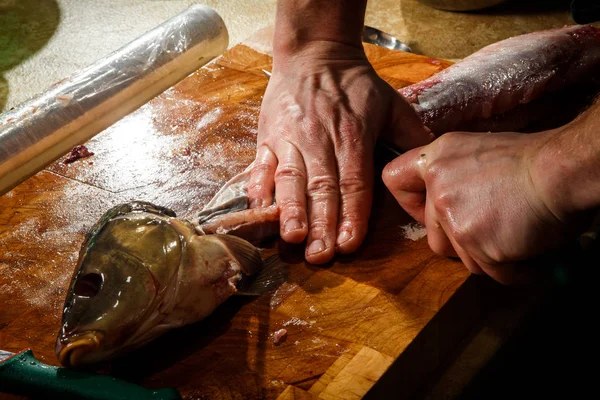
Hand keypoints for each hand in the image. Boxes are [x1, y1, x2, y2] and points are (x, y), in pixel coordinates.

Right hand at [248, 42, 430, 263]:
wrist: (314, 54)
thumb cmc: (354, 85)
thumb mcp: (391, 104)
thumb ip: (412, 135)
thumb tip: (434, 166)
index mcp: (353, 136)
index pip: (354, 183)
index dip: (352, 214)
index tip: (349, 243)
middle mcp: (320, 140)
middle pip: (321, 188)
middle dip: (321, 224)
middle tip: (320, 256)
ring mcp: (290, 139)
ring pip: (290, 179)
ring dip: (290, 210)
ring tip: (291, 238)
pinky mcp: (267, 136)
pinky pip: (260, 165)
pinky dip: (258, 188)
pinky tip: (259, 210)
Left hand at [382, 129, 583, 283]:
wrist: (562, 170)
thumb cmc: (531, 160)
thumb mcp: (477, 151)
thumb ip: (454, 174)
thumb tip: (453, 200)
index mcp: (436, 161)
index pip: (394, 179)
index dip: (408, 201)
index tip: (426, 209)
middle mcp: (438, 189)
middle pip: (432, 235)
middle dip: (460, 241)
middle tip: (490, 230)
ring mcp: (454, 219)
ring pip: (461, 258)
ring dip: (487, 256)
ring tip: (514, 237)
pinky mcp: (477, 245)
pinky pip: (490, 272)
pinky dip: (512, 270)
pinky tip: (528, 254)